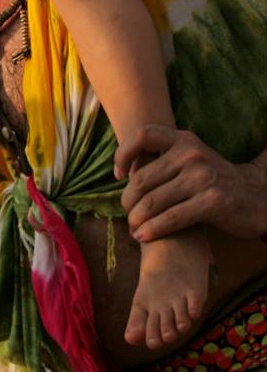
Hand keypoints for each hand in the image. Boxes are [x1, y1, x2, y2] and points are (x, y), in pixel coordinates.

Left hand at [115, 125, 266, 241]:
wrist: (255, 197)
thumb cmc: (212, 181)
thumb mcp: (190, 160)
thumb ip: (162, 160)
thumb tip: (124, 170)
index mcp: (183, 139)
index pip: (142, 135)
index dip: (123, 154)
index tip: (118, 175)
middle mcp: (191, 153)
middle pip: (142, 178)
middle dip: (127, 200)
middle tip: (127, 213)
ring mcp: (203, 177)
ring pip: (153, 201)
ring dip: (136, 219)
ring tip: (133, 229)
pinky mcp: (212, 201)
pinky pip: (171, 218)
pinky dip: (152, 230)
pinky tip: (143, 236)